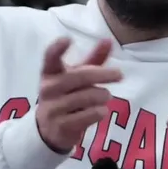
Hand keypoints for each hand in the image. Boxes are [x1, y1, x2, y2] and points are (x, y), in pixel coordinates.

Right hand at [36, 38, 121, 153]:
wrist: (49, 129)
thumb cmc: (67, 95)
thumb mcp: (76, 76)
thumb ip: (93, 60)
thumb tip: (108, 40)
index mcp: (50, 73)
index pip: (50, 58)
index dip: (57, 48)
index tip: (67, 39)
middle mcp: (48, 89)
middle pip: (80, 76)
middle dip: (103, 74)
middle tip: (119, 74)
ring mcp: (53, 108)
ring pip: (87, 97)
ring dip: (102, 95)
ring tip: (106, 96)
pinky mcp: (62, 126)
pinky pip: (88, 116)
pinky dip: (100, 112)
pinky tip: (101, 110)